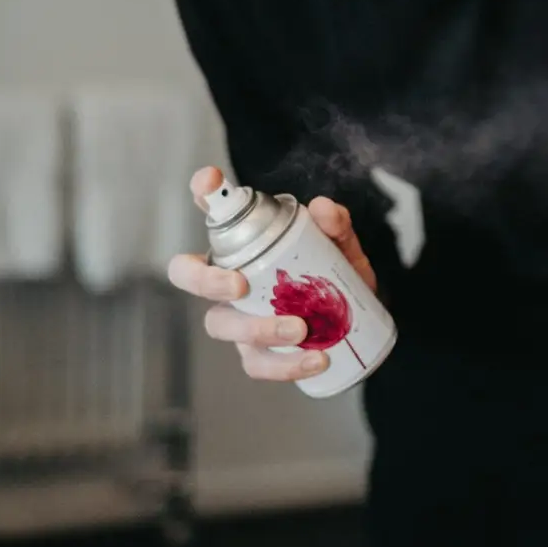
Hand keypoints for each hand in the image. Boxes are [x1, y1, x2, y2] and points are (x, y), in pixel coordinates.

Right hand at [165, 166, 377, 382]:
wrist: (360, 323)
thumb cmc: (337, 274)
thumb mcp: (342, 246)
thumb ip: (336, 225)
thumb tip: (322, 209)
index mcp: (243, 243)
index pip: (213, 212)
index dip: (203, 193)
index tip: (209, 181)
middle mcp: (227, 278)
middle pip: (186, 275)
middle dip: (206, 280)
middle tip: (241, 284)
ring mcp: (236, 317)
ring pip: (220, 325)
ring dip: (256, 329)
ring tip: (300, 329)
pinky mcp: (256, 353)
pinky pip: (257, 364)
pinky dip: (285, 365)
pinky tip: (317, 360)